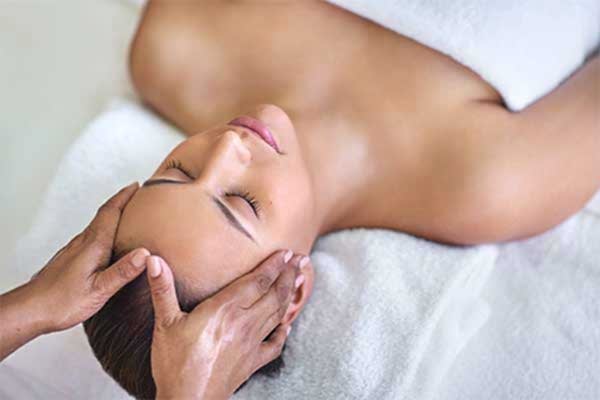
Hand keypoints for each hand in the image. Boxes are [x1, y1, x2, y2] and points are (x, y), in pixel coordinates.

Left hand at [27, 182, 148, 332]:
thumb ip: (123, 271)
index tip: (138, 186)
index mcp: (94, 246)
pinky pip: (93, 235)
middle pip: (105, 213)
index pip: (111, 212)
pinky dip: (106, 228)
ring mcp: (76, 249)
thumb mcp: (99, 290)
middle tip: (139, 194)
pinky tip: (110, 239)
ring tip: (130, 213)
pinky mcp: (72, 257)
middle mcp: (84, 242)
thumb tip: (146, 254)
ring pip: (99, 224)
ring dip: (114, 214)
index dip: (125, 197)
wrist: (31, 309)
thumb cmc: (61, 302)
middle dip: (122, 201)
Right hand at [147, 250, 301, 399]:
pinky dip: (284, 332)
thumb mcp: (165, 323)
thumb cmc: (174, 363)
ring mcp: (251, 344)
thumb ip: (162, 289)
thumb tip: (153, 260)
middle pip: (274, 294)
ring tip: (300, 280)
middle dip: (289, 275)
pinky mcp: (252, 362)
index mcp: (225, 310)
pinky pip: (275, 345)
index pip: (257, 281)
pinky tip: (288, 324)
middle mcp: (243, 323)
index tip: (286, 252)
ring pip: (278, 314)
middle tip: (301, 259)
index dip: (274, 265)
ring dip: (290, 295)